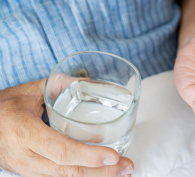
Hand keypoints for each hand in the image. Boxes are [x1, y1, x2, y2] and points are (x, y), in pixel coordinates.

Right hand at [0, 78, 133, 175]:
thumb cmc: (3, 109)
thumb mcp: (26, 92)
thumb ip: (56, 85)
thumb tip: (86, 81)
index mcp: (24, 133)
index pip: (61, 150)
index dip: (88, 156)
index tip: (113, 156)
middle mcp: (27, 157)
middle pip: (68, 172)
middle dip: (101, 173)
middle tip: (127, 167)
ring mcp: (28, 170)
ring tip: (122, 173)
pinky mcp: (33, 174)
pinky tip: (101, 175)